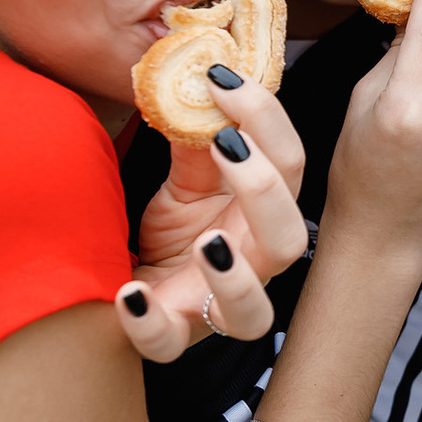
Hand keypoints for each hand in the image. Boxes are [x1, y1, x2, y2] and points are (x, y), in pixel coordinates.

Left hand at [121, 72, 310, 361]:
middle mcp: (253, 265)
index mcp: (264, 216)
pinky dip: (150, 324)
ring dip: (236, 278)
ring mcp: (216, 309)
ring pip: (253, 315)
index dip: (266, 119)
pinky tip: (129, 295)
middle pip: (291, 240)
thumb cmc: (175, 234)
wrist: (134, 286)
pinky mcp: (172, 338)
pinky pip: (167, 343)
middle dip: (266, 191)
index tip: (221, 78)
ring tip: (207, 243)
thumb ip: (195, 142)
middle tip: (227, 143)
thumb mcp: (186, 183)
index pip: (290, 164)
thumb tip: (192, 78)